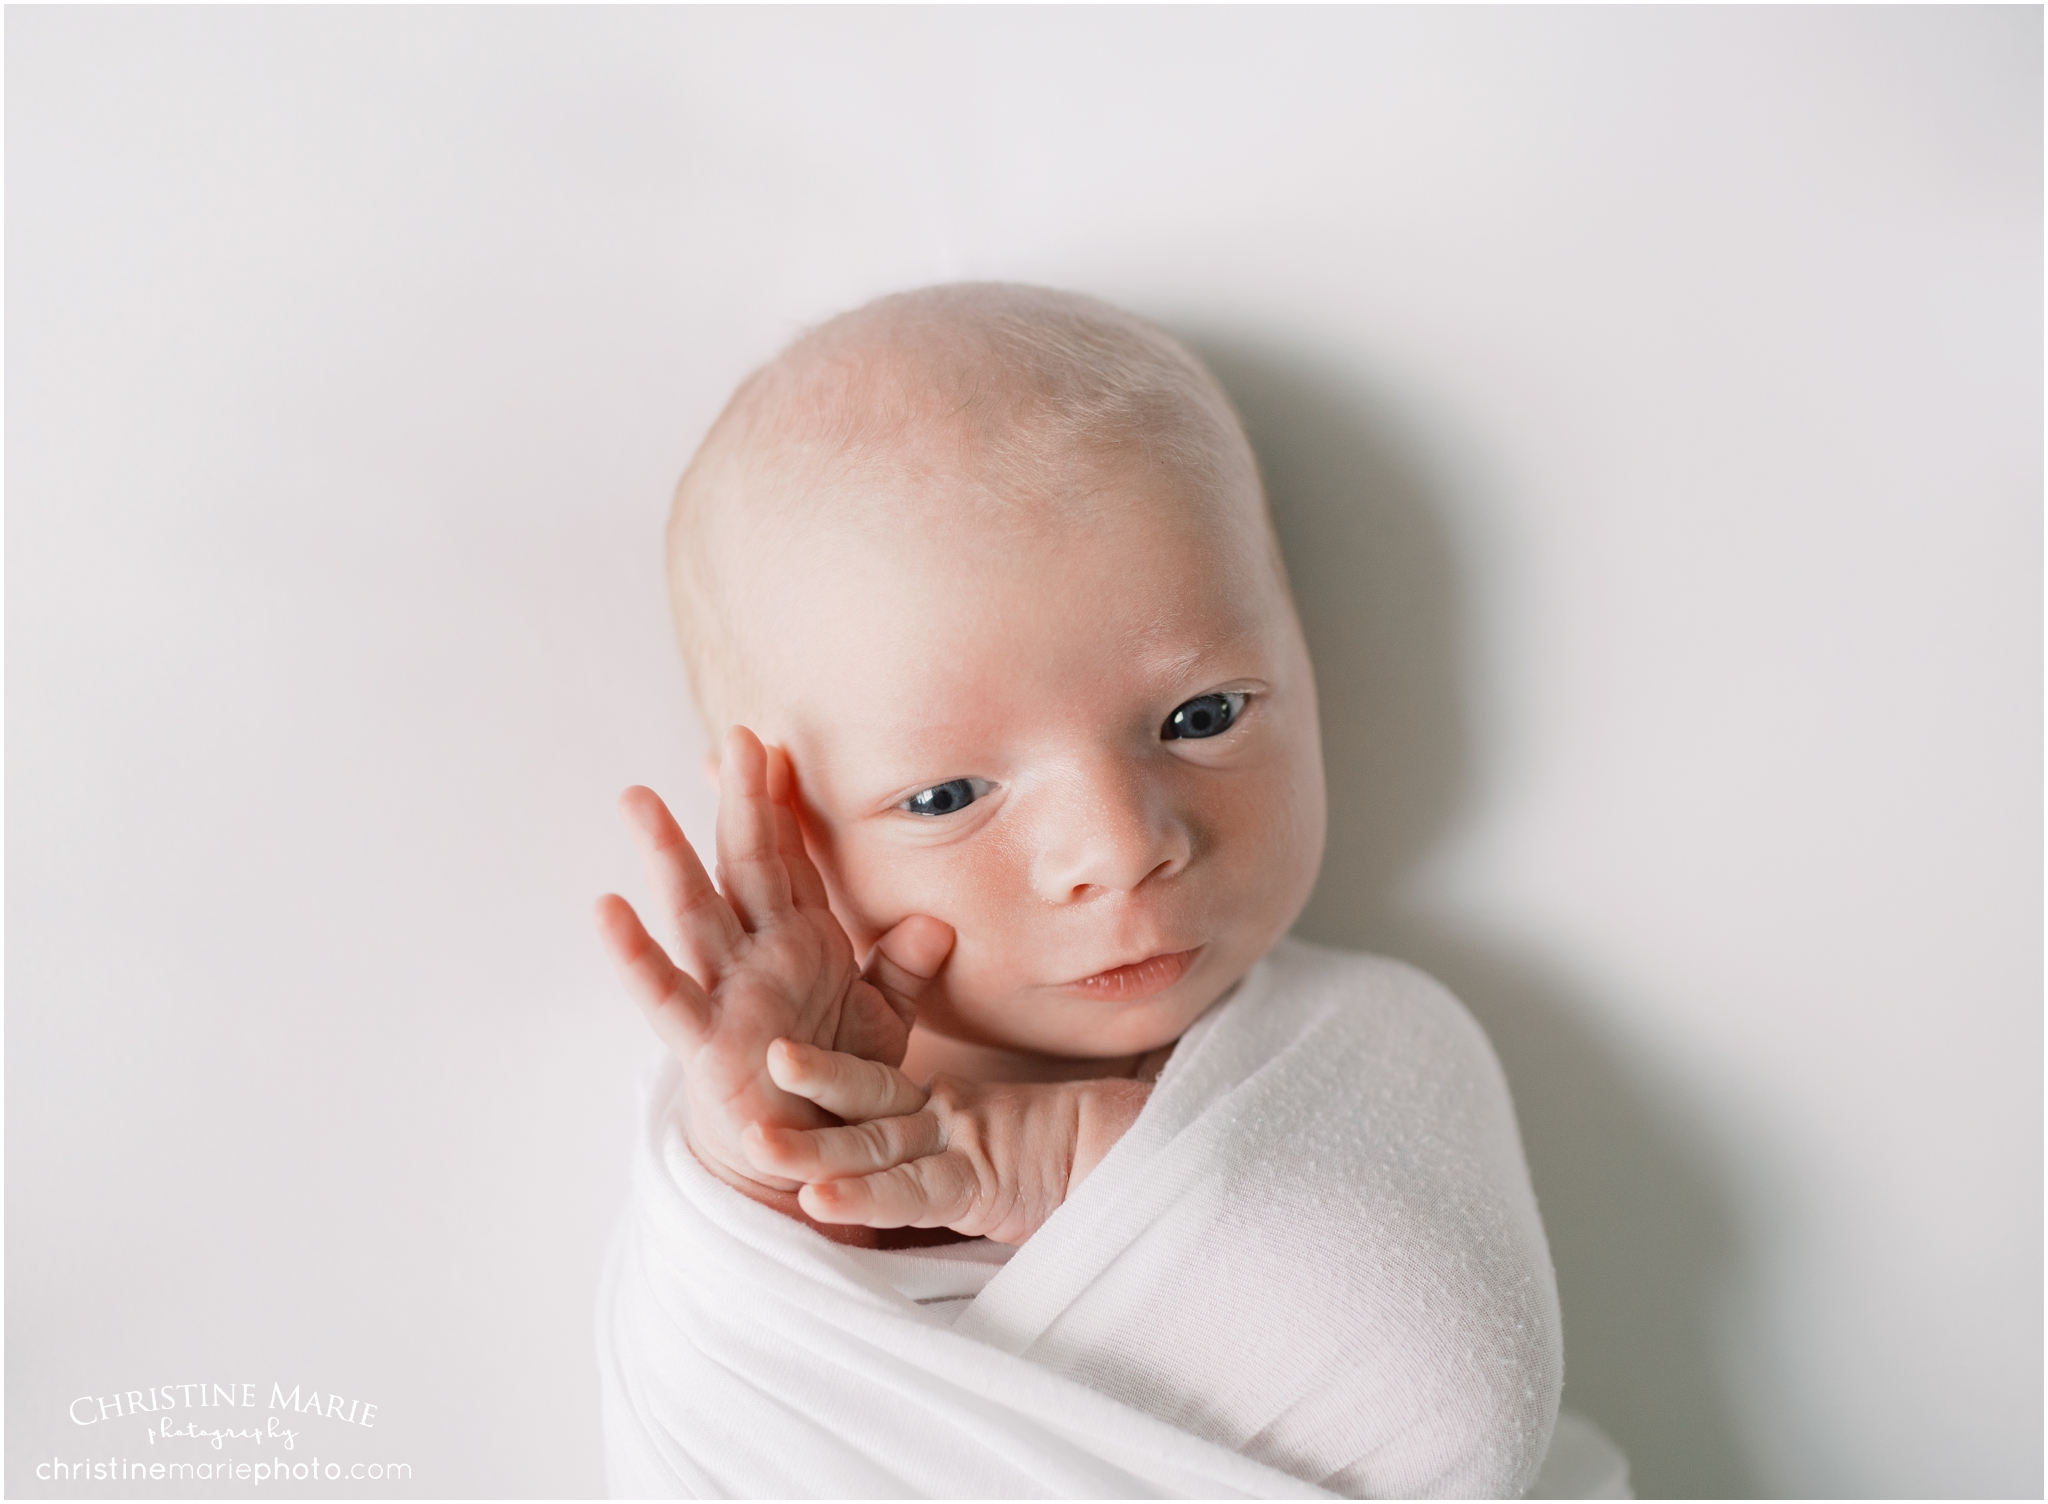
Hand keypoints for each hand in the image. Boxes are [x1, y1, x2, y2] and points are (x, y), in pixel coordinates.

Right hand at [594, 725, 955, 1206]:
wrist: (805, 1158)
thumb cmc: (834, 1082)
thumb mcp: (884, 1022)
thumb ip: (905, 971)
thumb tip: (937, 921)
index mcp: (802, 940)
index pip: (792, 857)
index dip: (785, 803)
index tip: (776, 745)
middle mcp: (759, 954)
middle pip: (748, 863)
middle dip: (742, 800)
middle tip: (736, 735)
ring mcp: (727, 991)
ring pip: (696, 910)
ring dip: (669, 855)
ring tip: (639, 798)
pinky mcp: (705, 1040)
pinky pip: (666, 992)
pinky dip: (636, 954)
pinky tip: (607, 908)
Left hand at [742, 1038, 1151, 1245]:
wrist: (1154, 1156)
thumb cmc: (1089, 1156)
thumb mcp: (1013, 1157)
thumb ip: (967, 1157)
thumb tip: (928, 1166)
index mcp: (949, 1113)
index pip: (877, 1095)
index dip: (825, 1080)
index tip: (768, 1067)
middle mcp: (945, 1121)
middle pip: (862, 1103)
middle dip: (804, 1090)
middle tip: (747, 1076)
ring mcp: (960, 1145)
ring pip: (873, 1142)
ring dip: (811, 1146)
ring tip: (754, 1140)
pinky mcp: (979, 1178)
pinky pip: (913, 1192)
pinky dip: (865, 1198)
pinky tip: (818, 1201)